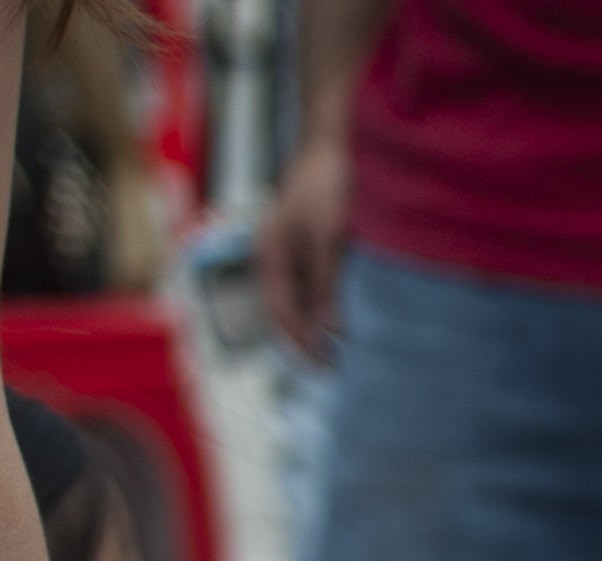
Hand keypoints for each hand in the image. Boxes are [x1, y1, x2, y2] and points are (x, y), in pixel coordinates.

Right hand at [259, 135, 353, 363]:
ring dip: (311, 326)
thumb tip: (330, 331)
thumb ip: (326, 286)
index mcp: (270, 255)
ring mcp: (282, 251)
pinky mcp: (297, 246)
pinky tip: (331, 320)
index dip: (300, 343)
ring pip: (294, 299)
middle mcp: (270, 256)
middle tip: (329, 369)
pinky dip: (317, 305)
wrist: (325, 151)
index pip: (281, 312)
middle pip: (283, 309)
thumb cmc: (325, 190)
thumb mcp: (330, 240)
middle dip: (304, 340)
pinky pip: (304, 284)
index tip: (322, 367)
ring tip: (331, 352)